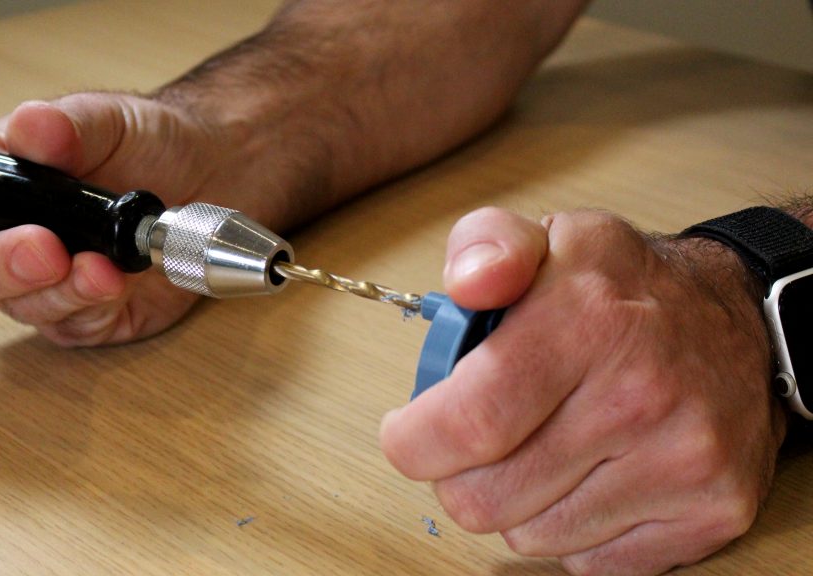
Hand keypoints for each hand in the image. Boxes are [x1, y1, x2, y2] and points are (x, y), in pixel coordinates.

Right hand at [0, 92, 297, 345]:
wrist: (210, 174)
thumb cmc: (144, 141)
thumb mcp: (108, 118)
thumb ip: (68, 125)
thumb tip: (33, 129)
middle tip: (42, 248)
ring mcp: (37, 282)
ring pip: (14, 308)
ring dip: (55, 288)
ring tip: (101, 262)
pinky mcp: (82, 314)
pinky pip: (69, 326)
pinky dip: (91, 303)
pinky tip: (116, 277)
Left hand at [380, 207, 786, 574]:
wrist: (740, 323)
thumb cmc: (625, 287)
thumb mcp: (551, 237)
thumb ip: (486, 247)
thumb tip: (469, 285)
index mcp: (589, 321)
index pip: (471, 423)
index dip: (414, 444)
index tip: (407, 434)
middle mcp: (641, 397)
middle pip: (487, 497)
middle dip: (456, 475)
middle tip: (474, 442)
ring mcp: (683, 462)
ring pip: (531, 536)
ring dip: (517, 501)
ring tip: (540, 448)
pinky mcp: (712, 512)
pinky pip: (590, 562)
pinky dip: (572, 528)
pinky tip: (588, 476)